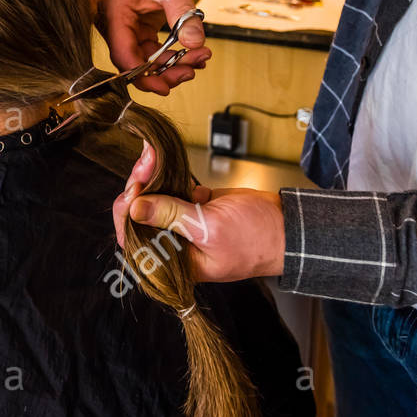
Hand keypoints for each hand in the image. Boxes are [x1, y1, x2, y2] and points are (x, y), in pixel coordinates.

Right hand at [96, 0, 210, 94]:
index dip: (142, 75)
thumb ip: (184, 16)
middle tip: (191, 70)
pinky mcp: (139, 28)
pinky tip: (193, 53)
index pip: (122, 54)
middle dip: (163, 71)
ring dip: (172, 65)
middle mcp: (115, 22)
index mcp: (114, 12)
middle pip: (134, 61)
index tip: (165, 85)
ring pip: (145, 59)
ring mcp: (126, 26)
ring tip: (200, 58)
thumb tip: (194, 44)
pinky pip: (153, 51)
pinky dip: (172, 55)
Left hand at [112, 146, 284, 282]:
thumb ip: (172, 216)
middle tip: (147, 160)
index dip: (129, 212)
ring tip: (152, 153)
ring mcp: (183, 224)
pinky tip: (163, 159)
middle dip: (140, 184)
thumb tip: (136, 208)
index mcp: (175, 262)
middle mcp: (174, 245)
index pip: (134, 240)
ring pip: (153, 198)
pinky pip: (171, 189)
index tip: (136, 187)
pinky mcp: (193, 207)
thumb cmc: (257, 238)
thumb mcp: (211, 227)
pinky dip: (166, 173)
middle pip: (140, 215)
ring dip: (151, 174)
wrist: (287, 226)